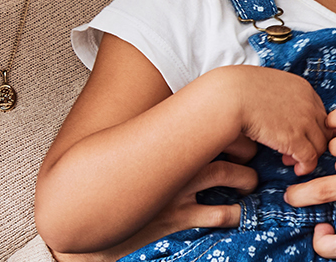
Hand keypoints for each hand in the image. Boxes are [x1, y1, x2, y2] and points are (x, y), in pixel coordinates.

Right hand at [52, 136, 259, 261]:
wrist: (83, 215)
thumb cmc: (112, 179)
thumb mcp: (133, 148)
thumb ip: (159, 133)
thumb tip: (184, 119)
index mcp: (169, 138)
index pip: (218, 121)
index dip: (237, 128)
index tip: (242, 134)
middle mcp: (179, 159)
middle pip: (235, 144)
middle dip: (250, 151)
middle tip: (251, 158)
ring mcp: (180, 188)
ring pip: (235, 176)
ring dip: (249, 180)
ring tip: (249, 183)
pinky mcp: (178, 217)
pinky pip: (222, 213)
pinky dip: (236, 213)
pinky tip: (236, 213)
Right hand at [209, 65, 329, 174]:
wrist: (229, 96)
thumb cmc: (237, 90)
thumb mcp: (266, 85)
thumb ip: (277, 96)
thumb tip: (272, 109)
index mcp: (302, 88)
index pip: (318, 111)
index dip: (309, 126)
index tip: (296, 134)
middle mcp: (309, 103)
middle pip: (323, 128)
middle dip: (312, 141)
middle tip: (295, 150)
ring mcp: (305, 121)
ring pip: (320, 145)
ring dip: (309, 155)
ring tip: (291, 161)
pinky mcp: (296, 139)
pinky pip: (310, 158)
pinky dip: (307, 166)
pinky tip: (296, 169)